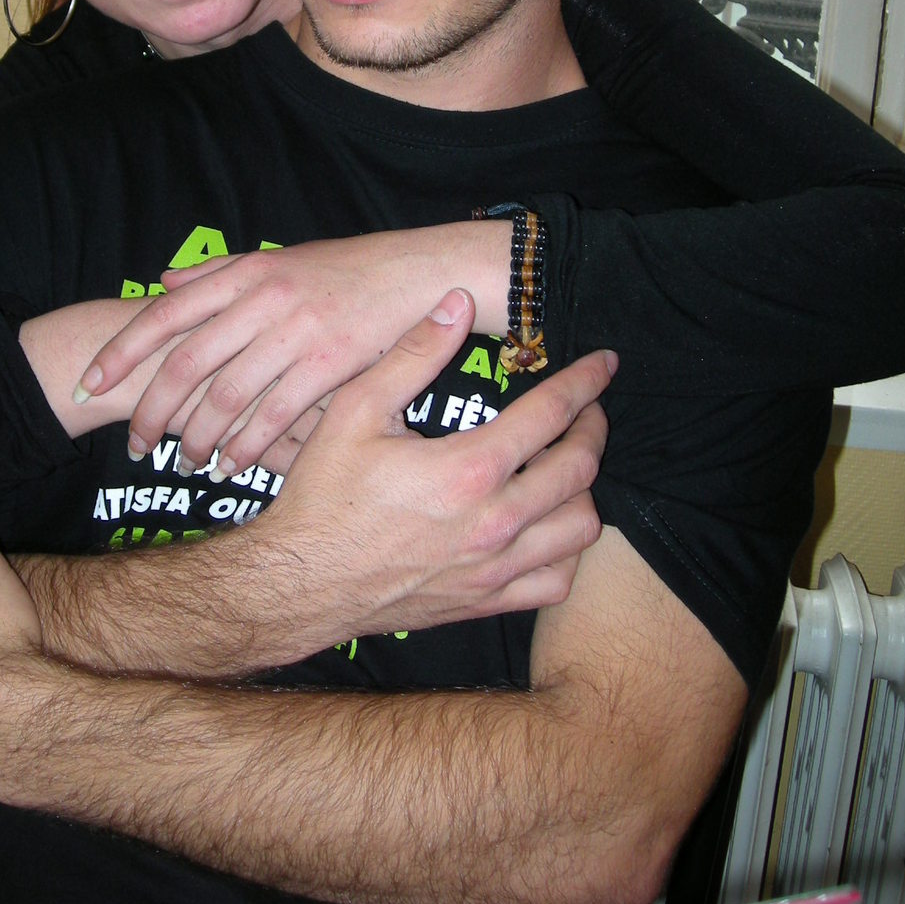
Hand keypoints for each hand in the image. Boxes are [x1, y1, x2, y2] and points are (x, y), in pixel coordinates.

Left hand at [73, 225, 505, 476]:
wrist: (420, 274)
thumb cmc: (346, 272)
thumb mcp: (278, 259)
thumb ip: (219, 273)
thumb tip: (162, 284)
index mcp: (246, 273)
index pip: (166, 314)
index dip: (123, 352)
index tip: (89, 385)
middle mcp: (264, 299)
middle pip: (187, 363)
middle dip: (154, 410)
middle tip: (135, 446)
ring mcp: (297, 331)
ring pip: (228, 395)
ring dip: (200, 438)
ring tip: (185, 464)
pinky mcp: (332, 364)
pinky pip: (275, 416)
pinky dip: (248, 447)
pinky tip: (233, 468)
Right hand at [252, 289, 612, 639]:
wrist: (300, 582)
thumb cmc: (324, 494)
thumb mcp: (356, 410)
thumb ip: (413, 354)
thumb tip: (457, 302)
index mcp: (468, 469)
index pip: (551, 414)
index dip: (585, 382)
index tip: (604, 364)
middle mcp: (494, 522)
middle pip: (579, 469)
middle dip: (593, 429)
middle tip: (586, 411)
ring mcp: (494, 568)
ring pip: (580, 529)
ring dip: (583, 490)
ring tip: (566, 465)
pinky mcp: (485, 601)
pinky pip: (556, 580)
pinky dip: (566, 550)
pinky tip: (547, 525)